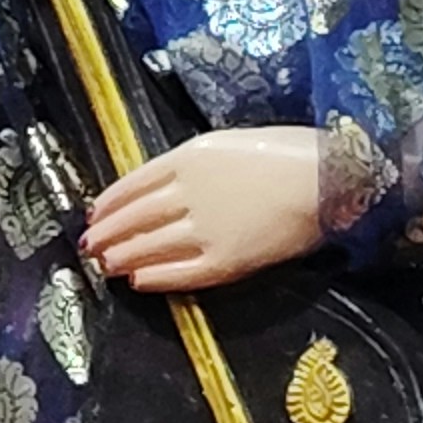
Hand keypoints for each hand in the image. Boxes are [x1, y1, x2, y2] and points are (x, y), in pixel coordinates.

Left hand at [78, 128, 338, 292]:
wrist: (332, 177)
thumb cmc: (290, 151)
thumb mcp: (229, 142)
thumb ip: (193, 163)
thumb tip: (164, 183)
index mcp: (189, 158)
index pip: (133, 183)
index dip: (109, 202)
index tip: (93, 213)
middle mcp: (188, 193)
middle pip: (135, 216)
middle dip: (107, 233)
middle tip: (90, 246)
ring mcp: (205, 228)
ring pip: (149, 245)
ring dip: (122, 256)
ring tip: (106, 265)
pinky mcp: (226, 260)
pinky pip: (181, 273)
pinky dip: (155, 278)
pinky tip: (139, 281)